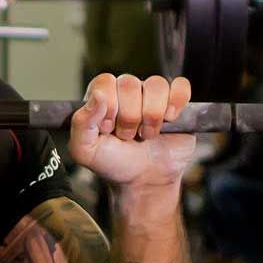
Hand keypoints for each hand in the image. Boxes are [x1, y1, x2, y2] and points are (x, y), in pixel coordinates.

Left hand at [67, 73, 194, 189]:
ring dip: (152, 117)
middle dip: (129, 117)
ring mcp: (152, 95)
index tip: (108, 129)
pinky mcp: (176, 102)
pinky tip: (170, 120)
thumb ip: (81, 122)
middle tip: (128, 135)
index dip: (108, 107)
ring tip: (147, 134)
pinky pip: (181, 86)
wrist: (144, 181)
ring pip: (156, 85)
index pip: (105, 82)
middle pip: (129, 83)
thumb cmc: (113, 163)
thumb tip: (97, 95)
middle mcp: (127, 91)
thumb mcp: (85, 150)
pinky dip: (177, 103)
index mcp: (102, 96)